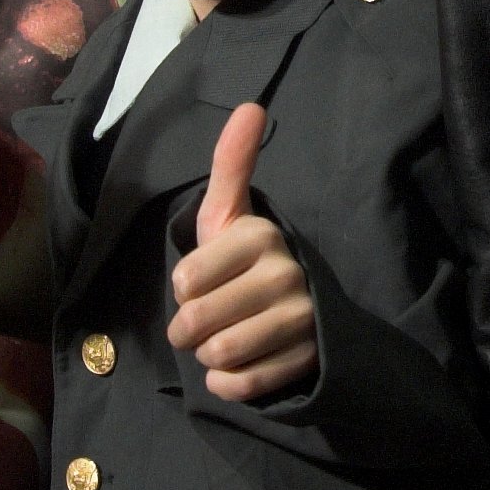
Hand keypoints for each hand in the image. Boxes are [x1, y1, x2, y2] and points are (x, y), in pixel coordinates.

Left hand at [168, 101, 317, 400]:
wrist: (300, 315)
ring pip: (219, 355)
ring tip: (224, 340)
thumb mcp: (230, 215)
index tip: (199, 283)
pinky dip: (229, 384)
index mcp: (260, 236)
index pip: (184, 280)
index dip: (182, 290)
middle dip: (190, 329)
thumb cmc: (244, 263)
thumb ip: (231, 164)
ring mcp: (301, 319)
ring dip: (208, 357)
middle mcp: (286, 274)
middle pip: (197, 322)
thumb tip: (250, 103)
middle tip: (209, 319)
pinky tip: (239, 368)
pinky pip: (242, 385)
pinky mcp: (307, 360)